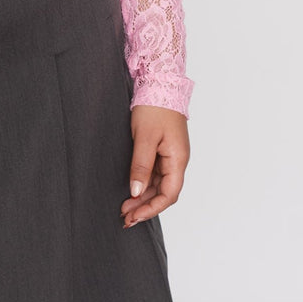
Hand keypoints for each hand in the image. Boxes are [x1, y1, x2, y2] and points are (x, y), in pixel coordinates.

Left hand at [120, 104, 189, 227]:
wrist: (159, 83)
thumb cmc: (154, 108)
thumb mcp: (144, 137)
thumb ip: (141, 166)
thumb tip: (135, 192)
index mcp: (178, 159)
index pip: (169, 194)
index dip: (151, 208)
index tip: (134, 216)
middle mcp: (177, 160)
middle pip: (163, 192)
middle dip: (145, 207)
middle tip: (124, 218)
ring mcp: (170, 156)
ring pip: (158, 185)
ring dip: (142, 197)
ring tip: (124, 209)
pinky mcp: (162, 150)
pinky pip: (155, 174)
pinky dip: (143, 184)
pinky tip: (131, 191)